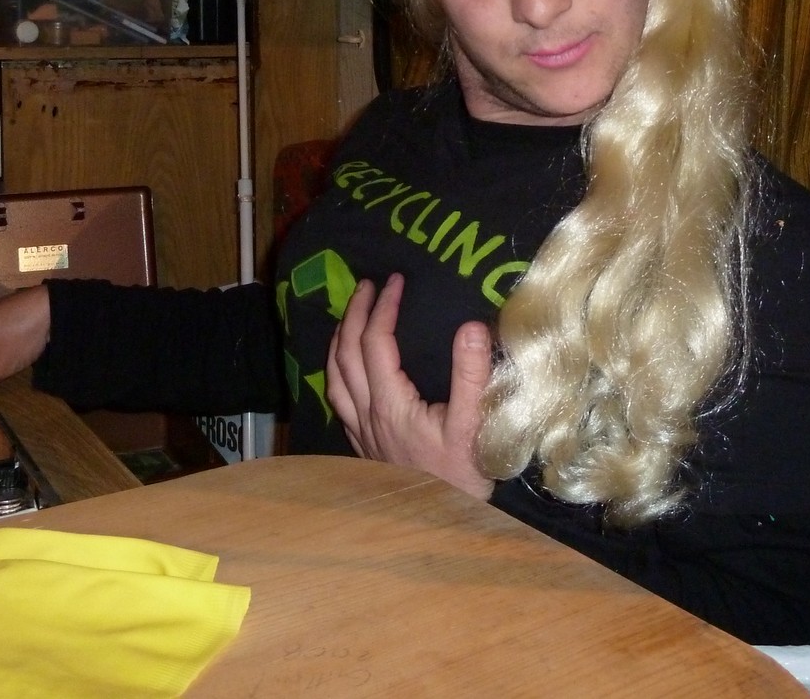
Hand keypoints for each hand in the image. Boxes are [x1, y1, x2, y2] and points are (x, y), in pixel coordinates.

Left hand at [326, 273, 494, 499]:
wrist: (444, 528)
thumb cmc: (464, 477)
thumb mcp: (475, 425)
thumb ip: (472, 375)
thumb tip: (471, 326)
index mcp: (391, 405)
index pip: (375, 342)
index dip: (383, 307)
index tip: (396, 281)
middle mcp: (367, 416)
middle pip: (345, 354)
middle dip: (354, 314)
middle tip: (369, 286)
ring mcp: (361, 434)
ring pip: (333, 377)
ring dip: (339, 340)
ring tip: (351, 316)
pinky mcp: (364, 448)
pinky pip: (338, 400)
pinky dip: (338, 372)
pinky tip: (348, 369)